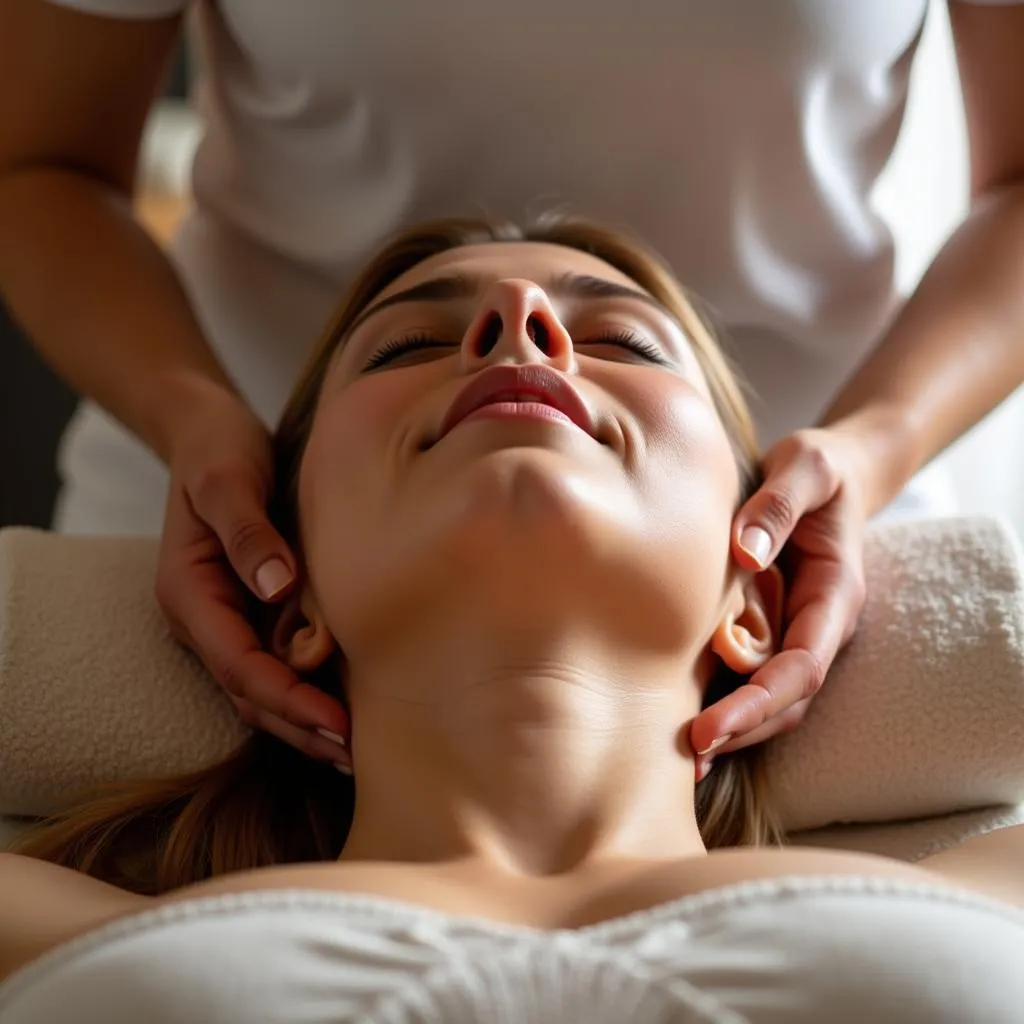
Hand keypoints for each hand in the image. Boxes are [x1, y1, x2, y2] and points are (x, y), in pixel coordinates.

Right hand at [155, 385, 348, 762]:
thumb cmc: (219, 450)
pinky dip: (305, 691)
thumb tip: (276, 587)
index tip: (335, 723)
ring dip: (302, 722)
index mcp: (188, 592)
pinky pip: (275, 664)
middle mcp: (203, 617)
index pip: (237, 664)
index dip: (285, 699)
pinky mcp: (251, 612)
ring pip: (260, 688)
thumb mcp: (228, 478)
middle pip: (248, 692)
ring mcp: (226, 619)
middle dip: (298, 727)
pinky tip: (344, 706)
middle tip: (354, 755)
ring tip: (353, 750)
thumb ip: (247, 530)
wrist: (209, 431)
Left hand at [691, 427, 869, 777]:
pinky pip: (749, 676)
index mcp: (835, 596)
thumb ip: (780, 503)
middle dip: (743, 729)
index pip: (803, 667)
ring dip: (733, 729)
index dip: (760, 702)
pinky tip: (681, 723)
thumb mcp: (807, 466)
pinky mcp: (767, 628)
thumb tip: (746, 554)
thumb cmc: (819, 468)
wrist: (829, 474)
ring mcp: (793, 631)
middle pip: (788, 700)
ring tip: (681, 756)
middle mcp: (817, 625)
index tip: (712, 725)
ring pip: (770, 699)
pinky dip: (722, 702)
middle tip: (690, 753)